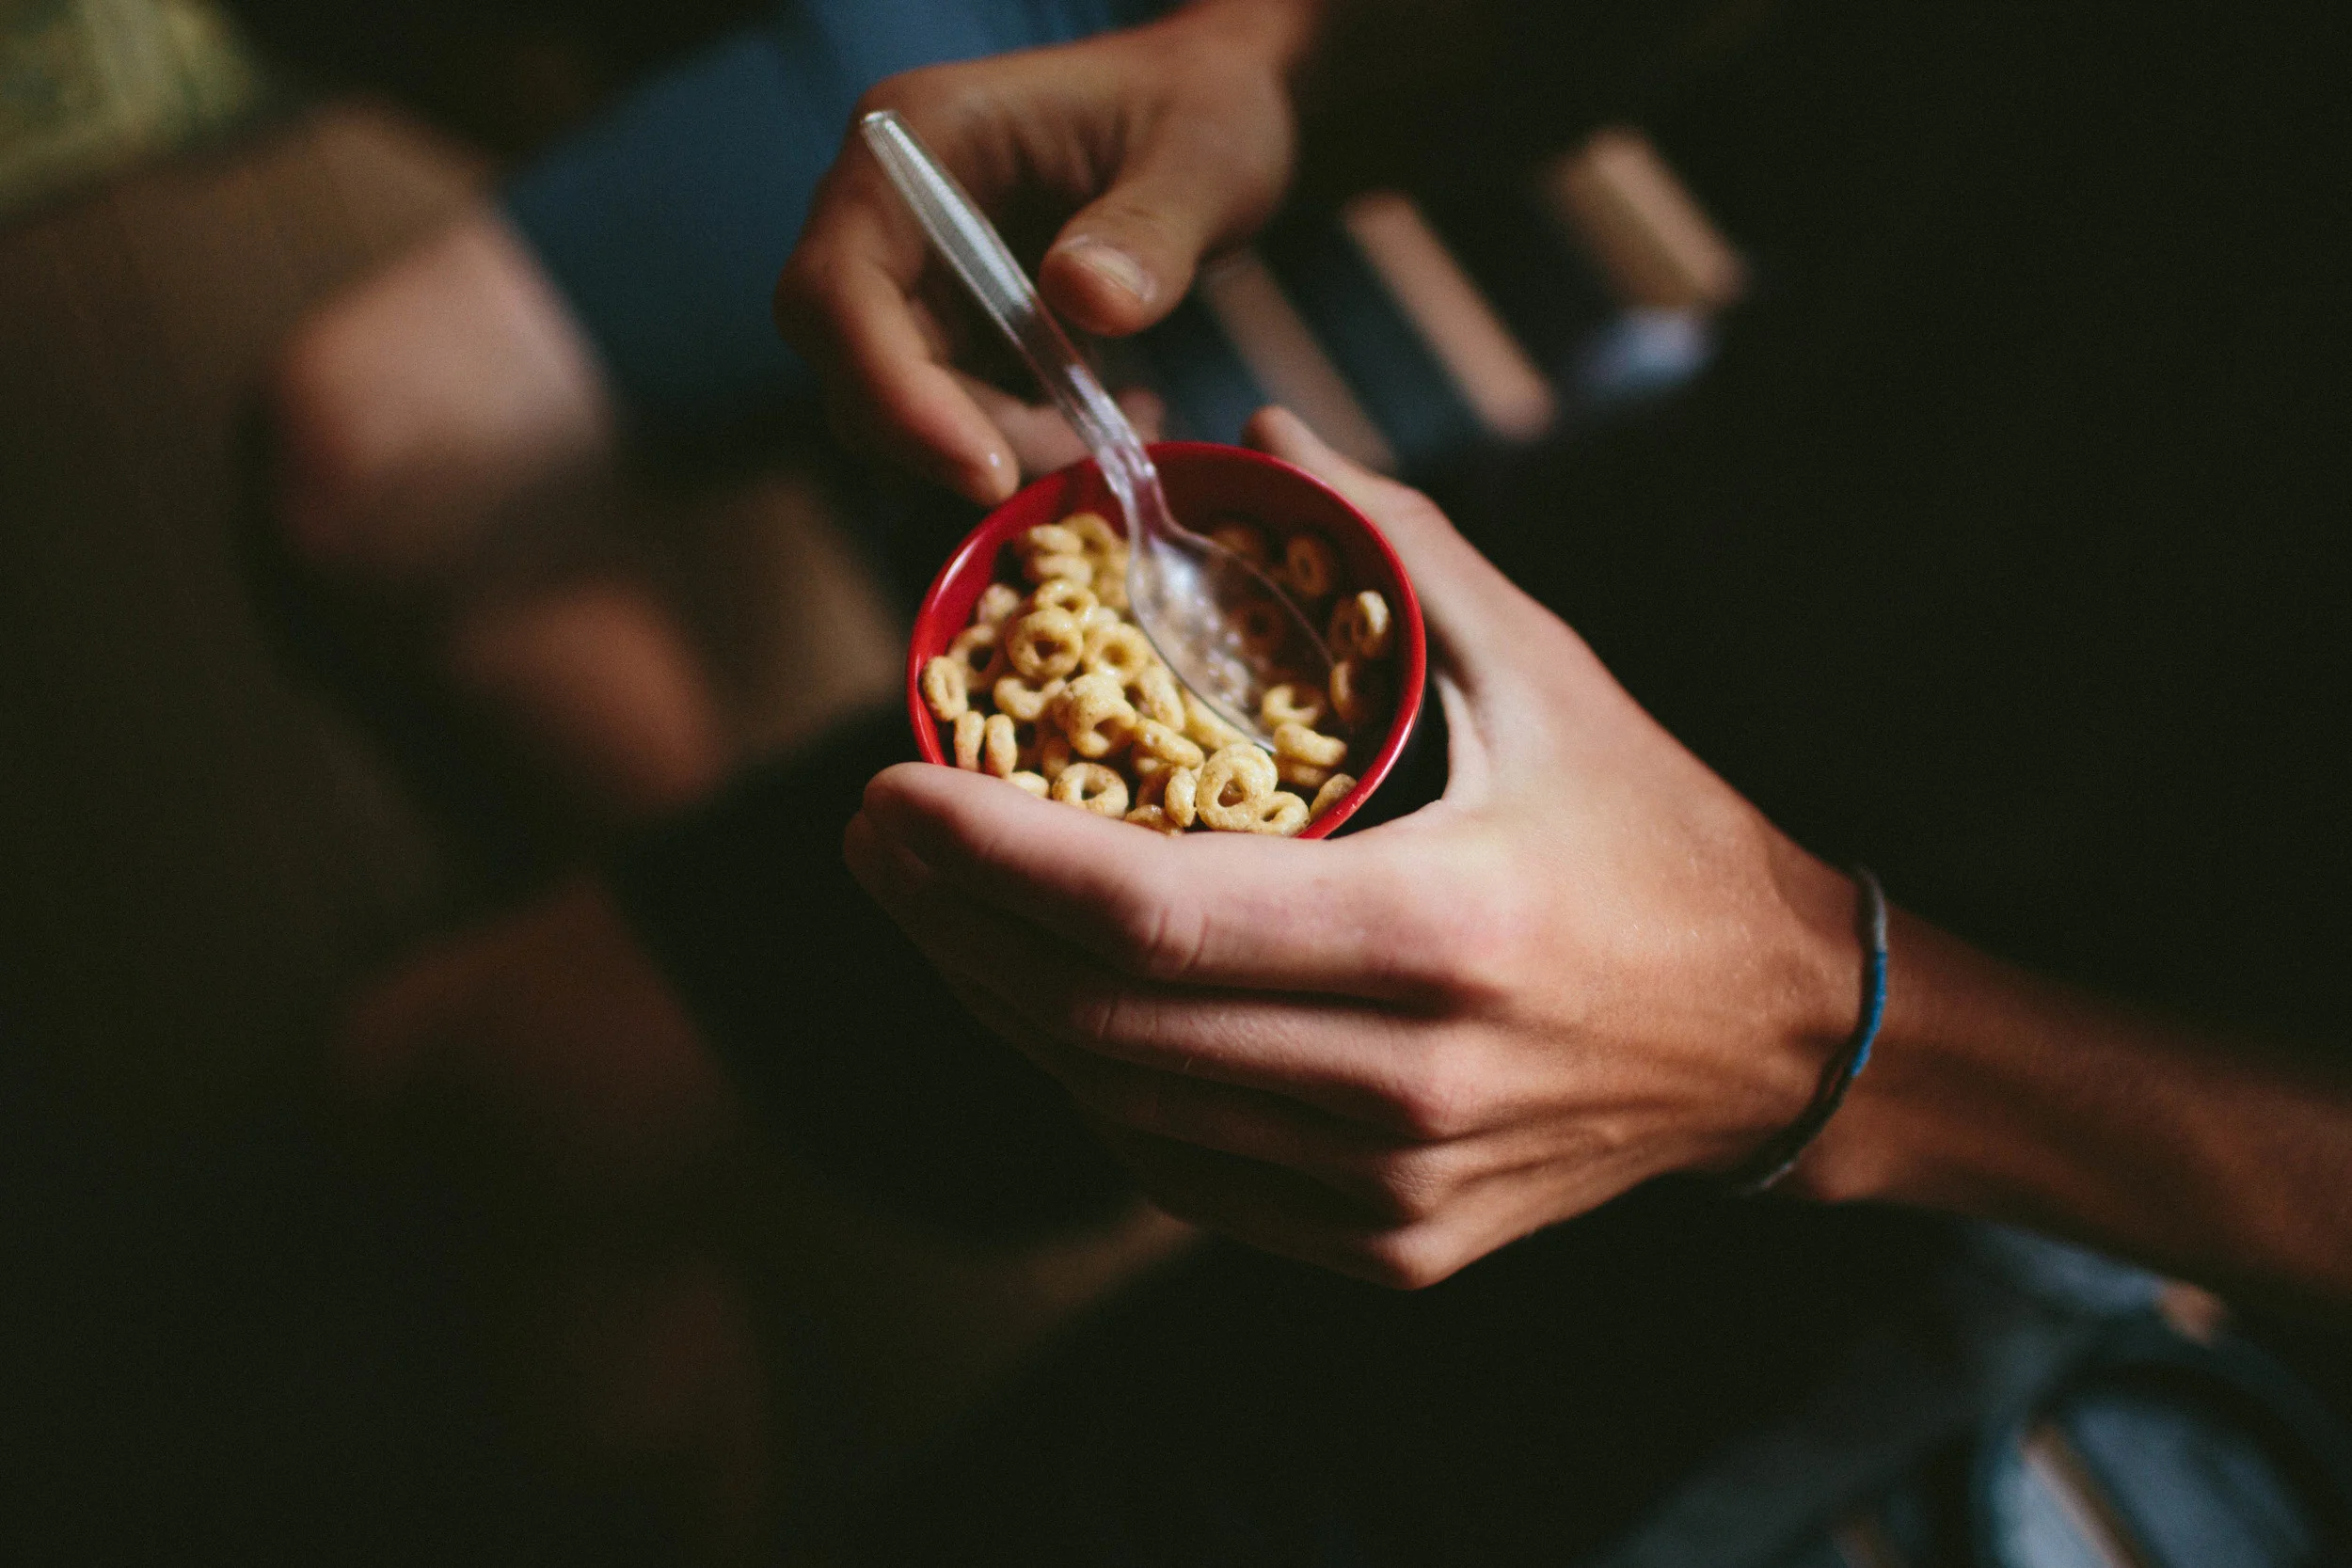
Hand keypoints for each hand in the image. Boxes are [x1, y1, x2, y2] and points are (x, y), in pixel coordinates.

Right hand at [775, 1, 1316, 502]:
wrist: (1220, 116)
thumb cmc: (1204, 110)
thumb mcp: (1201, 160)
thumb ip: (1149, 226)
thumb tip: (1085, 297)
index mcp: (914, 142)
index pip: (842, 286)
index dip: (894, 393)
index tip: (986, 469)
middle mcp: (889, 212)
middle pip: (853, 362)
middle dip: (954, 438)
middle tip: (1075, 467)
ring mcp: (918, 273)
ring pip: (902, 404)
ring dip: (1001, 446)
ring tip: (1121, 431)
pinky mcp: (956, 325)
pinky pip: (957, 411)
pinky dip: (1027, 439)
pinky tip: (1116, 418)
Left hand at [844, 408, 1867, 1286]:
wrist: (1776, 1045)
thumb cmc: (1659, 841)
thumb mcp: (1550, 671)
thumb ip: (1396, 547)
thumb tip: (1262, 435)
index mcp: (1444, 933)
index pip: (1148, 914)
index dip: (987, 857)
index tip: (888, 789)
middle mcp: (1404, 1087)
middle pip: (1098, 1021)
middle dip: (952, 924)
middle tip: (879, 835)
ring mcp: (1390, 1193)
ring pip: (1119, 1105)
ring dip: (1001, 1000)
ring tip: (939, 904)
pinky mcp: (1386, 1249)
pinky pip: (1179, 1172)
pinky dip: (1095, 1083)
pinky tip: (1054, 1002)